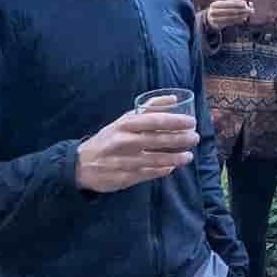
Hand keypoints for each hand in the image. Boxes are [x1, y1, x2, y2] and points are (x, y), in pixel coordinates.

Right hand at [75, 109, 197, 192]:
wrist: (81, 164)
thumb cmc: (109, 138)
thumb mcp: (124, 120)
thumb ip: (148, 109)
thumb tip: (174, 98)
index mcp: (125, 124)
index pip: (155, 120)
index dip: (175, 121)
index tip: (191, 122)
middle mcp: (124, 141)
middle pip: (158, 140)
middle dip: (180, 139)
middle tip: (195, 138)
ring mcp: (124, 161)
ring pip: (155, 159)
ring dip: (175, 158)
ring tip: (189, 156)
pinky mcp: (124, 177)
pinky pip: (148, 174)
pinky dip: (162, 171)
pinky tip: (172, 167)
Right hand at [205, 0, 253, 31]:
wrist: (210, 19)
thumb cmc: (221, 9)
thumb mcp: (227, 4)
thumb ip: (238, 0)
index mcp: (215, 4)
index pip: (229, 3)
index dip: (238, 3)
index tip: (246, 4)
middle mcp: (214, 11)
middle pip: (230, 10)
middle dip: (241, 10)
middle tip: (250, 10)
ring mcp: (215, 19)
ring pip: (231, 17)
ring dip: (240, 16)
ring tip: (247, 15)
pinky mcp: (218, 25)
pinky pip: (230, 23)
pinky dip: (237, 21)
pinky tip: (243, 19)